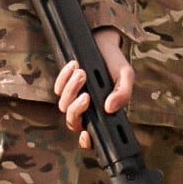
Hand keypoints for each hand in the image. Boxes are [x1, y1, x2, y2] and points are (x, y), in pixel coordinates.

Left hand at [53, 27, 134, 150]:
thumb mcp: (125, 76)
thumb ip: (123, 93)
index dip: (87, 141)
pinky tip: (75, 65)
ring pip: (64, 105)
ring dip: (71, 89)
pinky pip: (58, 87)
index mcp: (102, 113)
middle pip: (73, 122)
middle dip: (77, 110)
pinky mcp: (63, 84)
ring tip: (82, 72)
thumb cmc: (115, 63)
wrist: (104, 42)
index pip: (91, 136)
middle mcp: (86, 109)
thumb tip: (110, 108)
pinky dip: (64, 77)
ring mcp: (73, 97)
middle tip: (87, 95)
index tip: (87, 133)